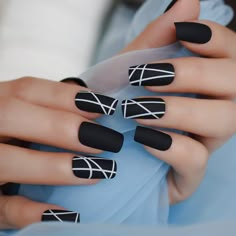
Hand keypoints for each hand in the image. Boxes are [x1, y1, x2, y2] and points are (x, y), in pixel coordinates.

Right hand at [0, 77, 122, 227]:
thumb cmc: (14, 136)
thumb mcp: (25, 118)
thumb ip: (49, 110)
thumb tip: (95, 109)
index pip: (28, 89)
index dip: (68, 96)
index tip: (108, 107)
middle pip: (12, 114)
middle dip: (62, 127)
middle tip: (107, 140)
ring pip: (6, 162)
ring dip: (56, 167)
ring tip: (101, 171)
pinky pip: (1, 209)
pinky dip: (31, 213)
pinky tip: (68, 215)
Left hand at [121, 0, 235, 203]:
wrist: (105, 142)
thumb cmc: (121, 102)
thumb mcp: (132, 69)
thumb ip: (158, 39)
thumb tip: (189, 1)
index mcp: (204, 84)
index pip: (231, 54)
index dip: (215, 39)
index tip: (183, 33)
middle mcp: (213, 110)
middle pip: (234, 85)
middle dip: (192, 74)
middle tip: (148, 75)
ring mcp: (204, 143)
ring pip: (224, 121)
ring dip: (178, 110)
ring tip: (137, 109)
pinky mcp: (190, 173)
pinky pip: (196, 160)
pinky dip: (171, 146)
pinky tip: (143, 139)